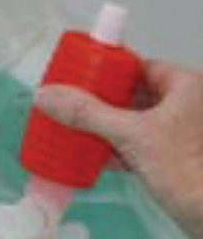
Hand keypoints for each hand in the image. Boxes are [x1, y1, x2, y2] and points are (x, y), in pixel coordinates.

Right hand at [36, 60, 202, 238]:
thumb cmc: (192, 171)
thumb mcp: (131, 135)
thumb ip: (88, 114)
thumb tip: (49, 96)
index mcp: (188, 88)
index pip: (140, 67)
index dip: (109, 71)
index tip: (81, 76)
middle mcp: (189, 106)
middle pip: (135, 95)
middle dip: (103, 102)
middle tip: (71, 103)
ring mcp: (182, 134)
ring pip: (136, 122)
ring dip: (107, 127)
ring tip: (76, 128)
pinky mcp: (175, 160)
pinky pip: (139, 145)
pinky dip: (117, 148)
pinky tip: (95, 155)